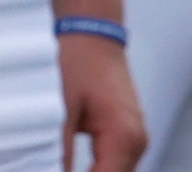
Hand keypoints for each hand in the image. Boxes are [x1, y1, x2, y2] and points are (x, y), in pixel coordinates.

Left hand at [57, 30, 145, 171]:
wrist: (93, 34)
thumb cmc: (79, 62)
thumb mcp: (62, 108)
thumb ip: (63, 148)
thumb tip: (54, 170)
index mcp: (123, 136)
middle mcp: (137, 140)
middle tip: (55, 167)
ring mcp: (136, 136)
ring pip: (118, 171)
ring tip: (62, 166)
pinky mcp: (128, 131)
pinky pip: (117, 160)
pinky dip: (101, 166)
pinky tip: (78, 166)